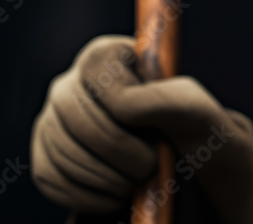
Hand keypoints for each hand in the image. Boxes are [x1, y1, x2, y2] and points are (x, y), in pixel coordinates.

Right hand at [31, 35, 252, 222]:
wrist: (195, 191)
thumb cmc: (206, 146)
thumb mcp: (206, 120)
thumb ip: (172, 100)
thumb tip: (123, 105)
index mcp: (117, 56)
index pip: (99, 65)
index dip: (123, 104)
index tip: (154, 133)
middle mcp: (78, 82)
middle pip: (72, 110)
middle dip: (117, 149)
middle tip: (150, 166)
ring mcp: (55, 120)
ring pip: (60, 147)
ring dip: (105, 176)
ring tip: (138, 180)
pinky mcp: (46, 159)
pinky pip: (50, 176)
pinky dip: (86, 195)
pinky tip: (116, 194)